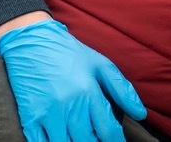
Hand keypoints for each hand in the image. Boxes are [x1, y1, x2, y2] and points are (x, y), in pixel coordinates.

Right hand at [0, 18, 146, 141]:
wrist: (30, 40)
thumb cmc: (68, 52)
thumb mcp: (99, 63)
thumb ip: (122, 89)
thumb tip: (141, 114)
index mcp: (89, 92)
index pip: (108, 130)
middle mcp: (70, 105)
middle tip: (96, 139)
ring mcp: (48, 113)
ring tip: (80, 139)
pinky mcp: (30, 116)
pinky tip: (59, 140)